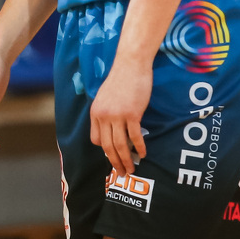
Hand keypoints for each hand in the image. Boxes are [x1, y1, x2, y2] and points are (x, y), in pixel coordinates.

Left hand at [90, 60, 150, 174]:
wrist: (130, 65)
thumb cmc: (121, 80)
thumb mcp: (105, 97)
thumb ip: (106, 112)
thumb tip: (112, 127)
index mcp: (95, 112)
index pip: (95, 139)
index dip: (104, 150)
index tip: (112, 158)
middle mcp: (103, 116)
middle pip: (107, 146)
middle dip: (114, 162)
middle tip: (122, 173)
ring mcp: (117, 115)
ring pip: (120, 144)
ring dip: (126, 160)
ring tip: (132, 169)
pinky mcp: (132, 114)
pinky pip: (135, 136)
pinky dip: (139, 147)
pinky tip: (143, 154)